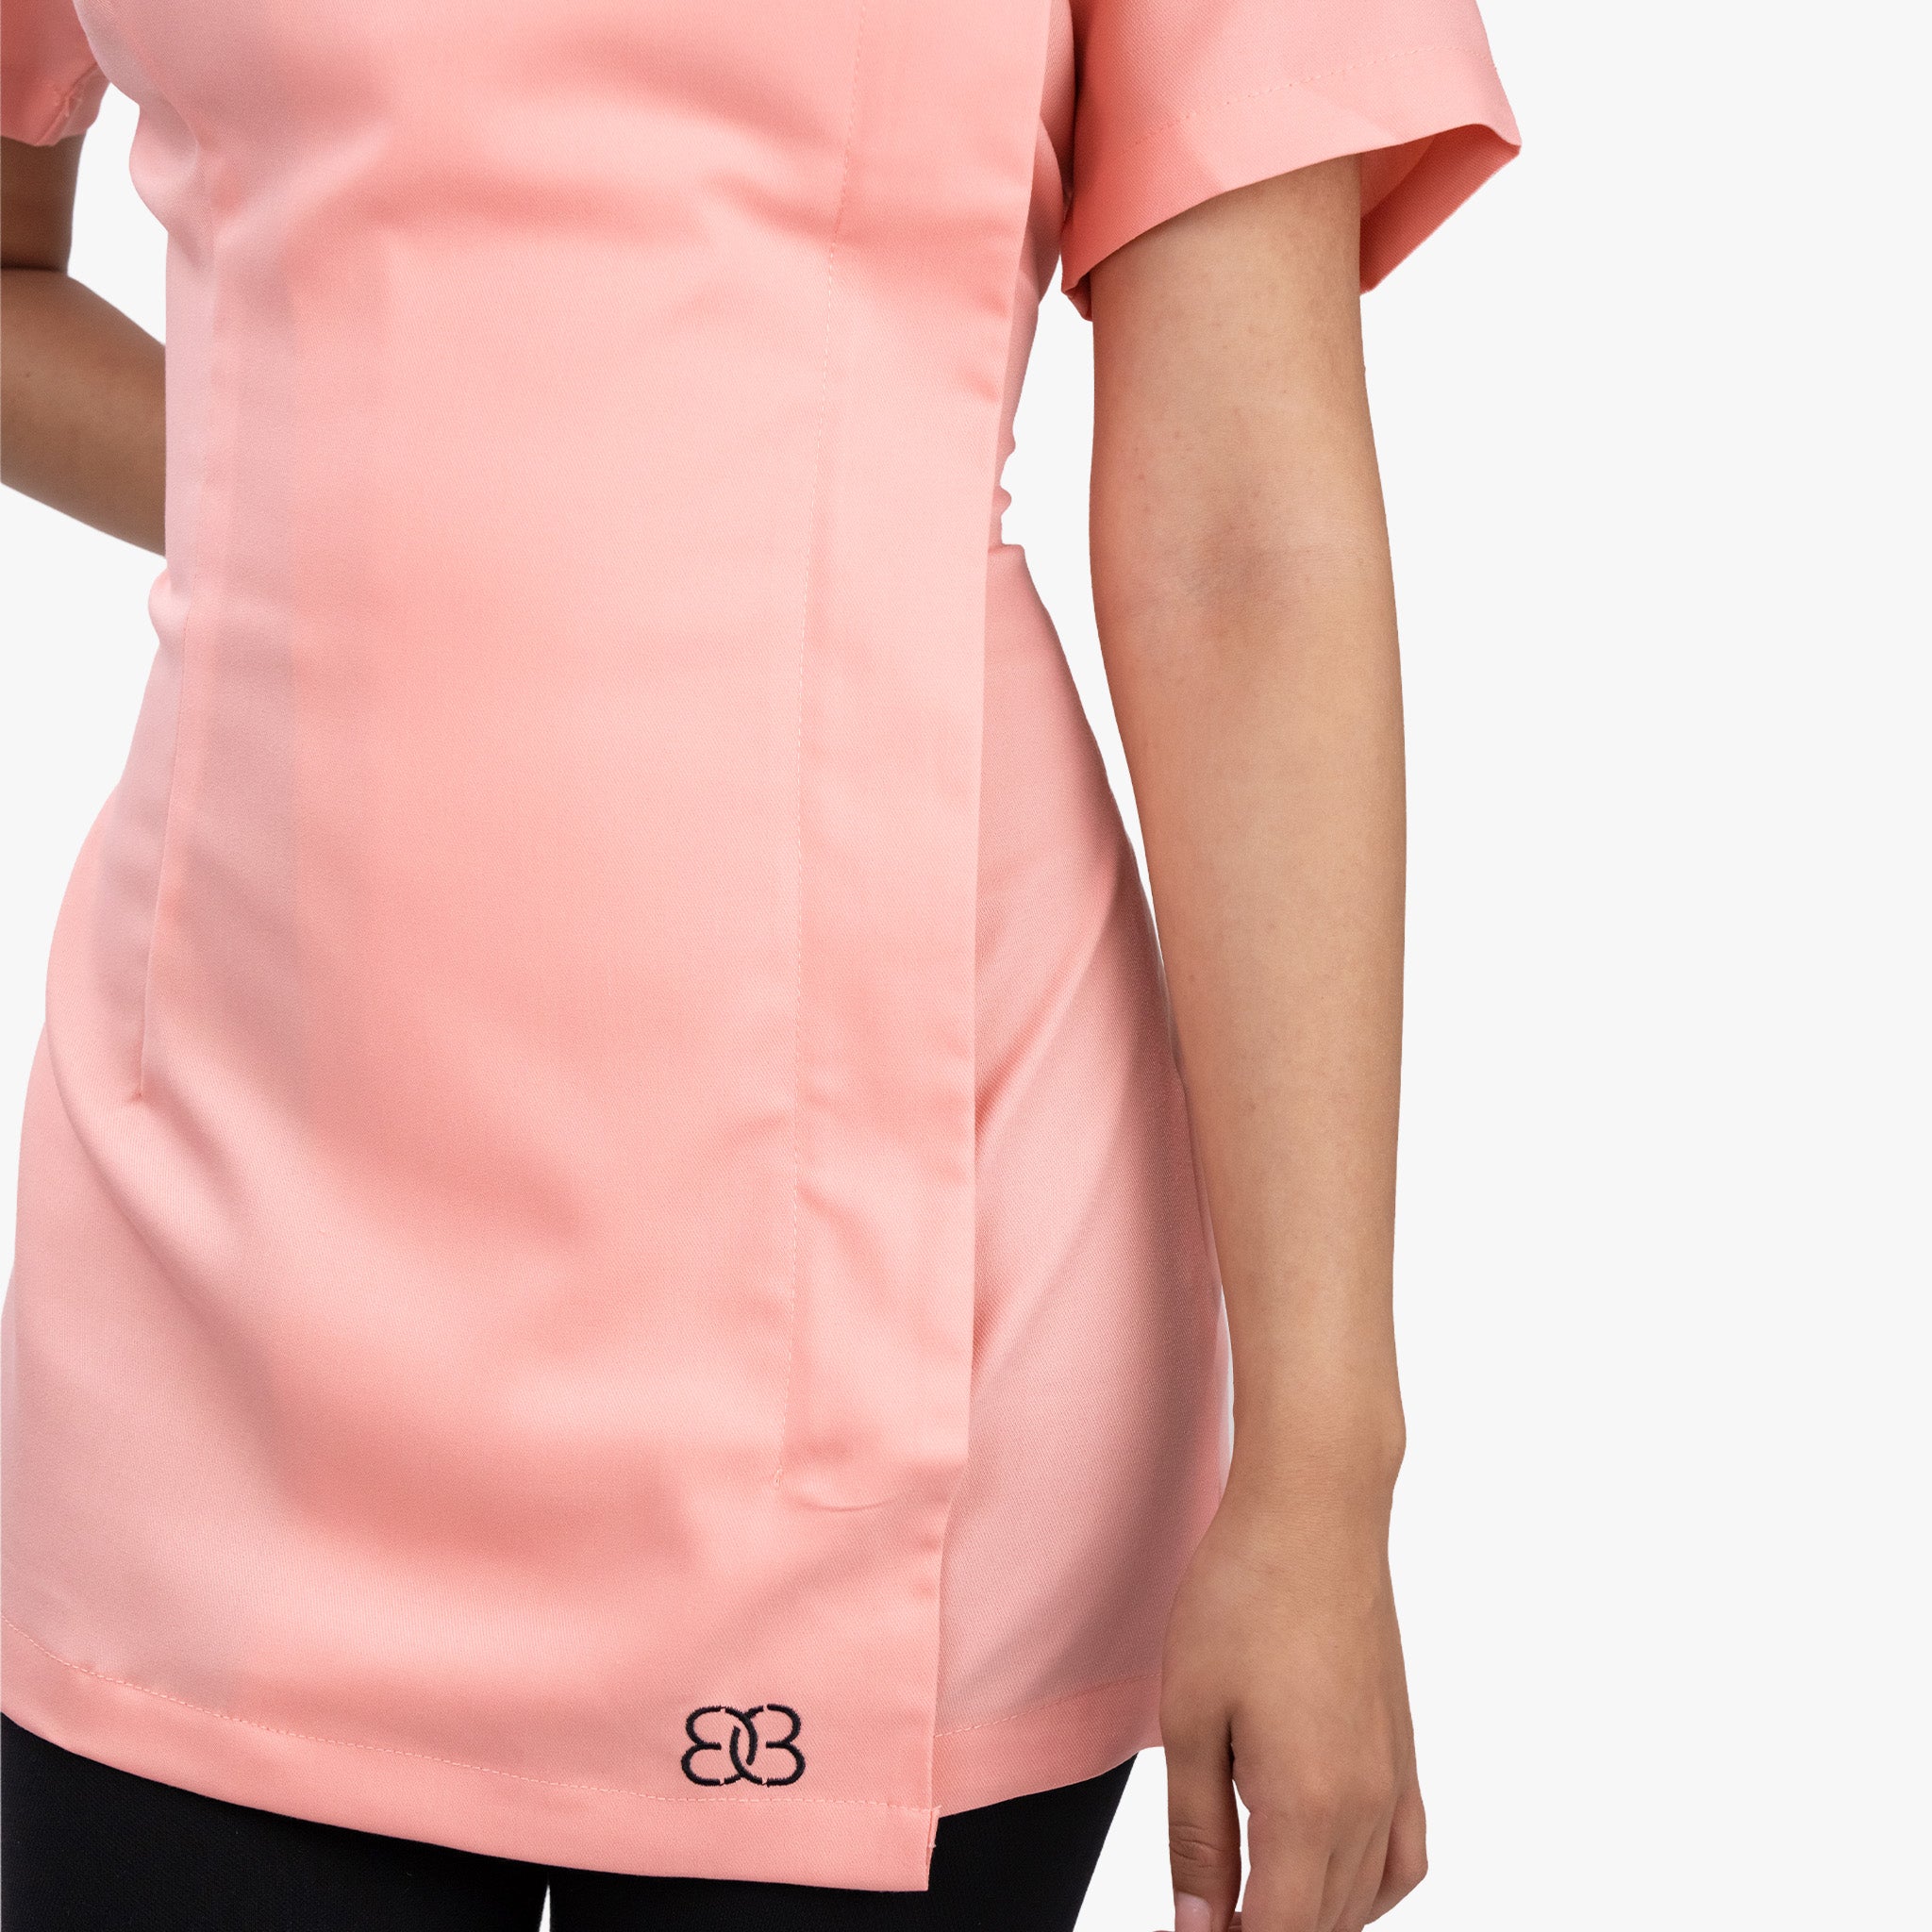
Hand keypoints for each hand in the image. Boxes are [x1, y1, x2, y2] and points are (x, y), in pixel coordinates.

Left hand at [1158, 1465, 1423, 1931]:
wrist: (1315, 1514)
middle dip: (1263, 1930)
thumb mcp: (1192, 1716)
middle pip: (1321, 1923)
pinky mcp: (1403, 1750)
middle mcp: (1366, 1805)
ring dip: (1311, 1913)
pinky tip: (1325, 1873)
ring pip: (1363, 1899)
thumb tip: (1197, 1923)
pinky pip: (1403, 1856)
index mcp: (1308, 1805)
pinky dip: (1369, 1887)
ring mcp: (1393, 1779)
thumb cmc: (1244, 1595)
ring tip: (1248, 1897)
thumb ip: (1196, 1834)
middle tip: (1207, 1909)